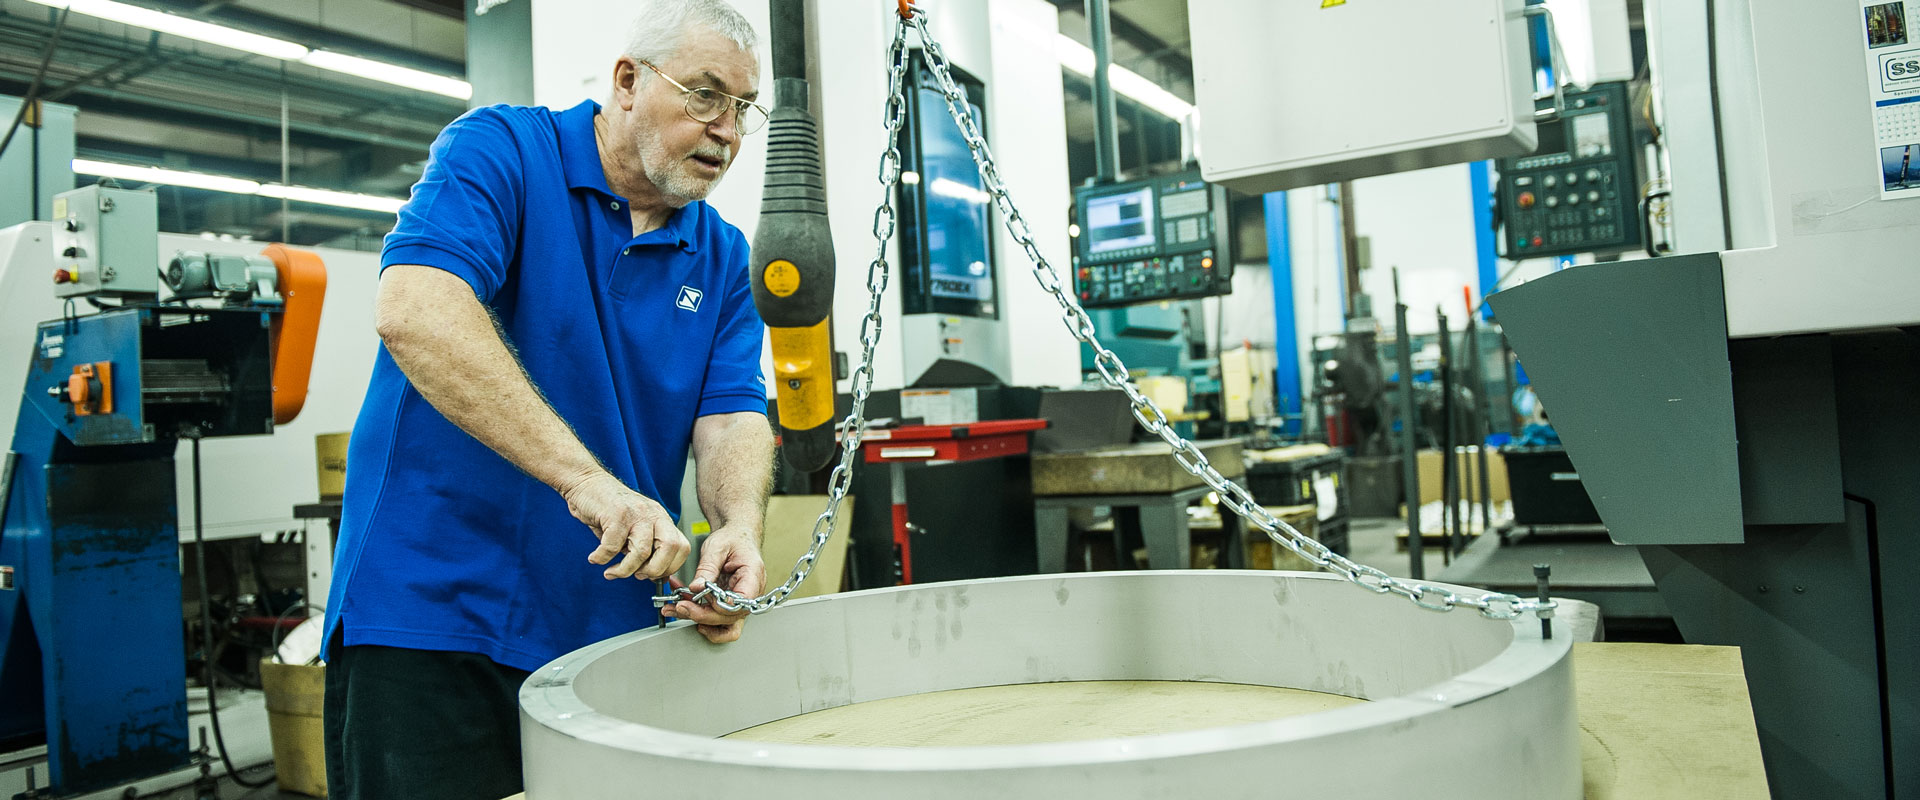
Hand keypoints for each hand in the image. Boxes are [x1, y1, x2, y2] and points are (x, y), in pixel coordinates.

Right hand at [560, 471, 688, 580]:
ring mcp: (636, 513)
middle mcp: (653, 514)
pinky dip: (602, 558)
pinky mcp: (615, 514)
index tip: (652, 576)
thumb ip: (643, 547)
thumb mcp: (633, 528)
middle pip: (670, 548)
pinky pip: (612, 546)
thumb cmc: (608, 509)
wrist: (587, 482)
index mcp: (661, 519)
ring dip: (625, 570)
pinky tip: (595, 558)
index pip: (681, 547)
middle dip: (654, 570)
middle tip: (637, 576)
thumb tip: (651, 575)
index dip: (670, 567)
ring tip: (611, 572)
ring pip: (641, 552)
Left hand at [663, 528, 764, 642]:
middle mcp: (750, 594)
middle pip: (729, 617)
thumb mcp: (717, 546)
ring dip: (698, 619)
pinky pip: (717, 620)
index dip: (720, 605)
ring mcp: (740, 603)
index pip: (741, 602)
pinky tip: (685, 608)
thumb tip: (697, 587)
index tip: (702, 596)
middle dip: (702, 614)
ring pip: (723, 625)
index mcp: (753, 577)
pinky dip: (699, 616)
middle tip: (681, 605)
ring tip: (677, 608)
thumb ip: (707, 568)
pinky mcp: (729, 605)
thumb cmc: (733, 539)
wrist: (737, 537)